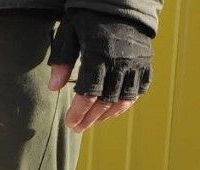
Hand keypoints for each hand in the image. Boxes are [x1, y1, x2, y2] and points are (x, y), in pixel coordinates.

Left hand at [48, 9, 153, 132]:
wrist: (122, 0)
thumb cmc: (89, 15)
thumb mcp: (69, 32)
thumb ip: (61, 59)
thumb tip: (53, 88)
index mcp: (99, 54)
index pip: (88, 92)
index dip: (79, 111)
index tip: (70, 122)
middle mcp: (120, 61)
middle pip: (105, 101)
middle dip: (90, 118)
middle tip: (78, 127)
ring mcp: (136, 64)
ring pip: (123, 99)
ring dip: (108, 114)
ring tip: (94, 120)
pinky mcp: (146, 63)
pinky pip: (139, 90)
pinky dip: (127, 102)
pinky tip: (114, 108)